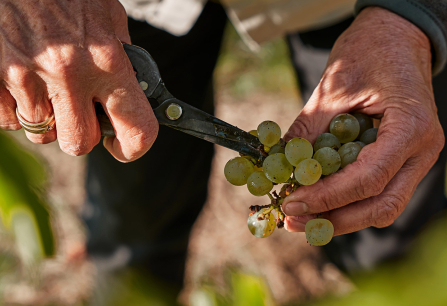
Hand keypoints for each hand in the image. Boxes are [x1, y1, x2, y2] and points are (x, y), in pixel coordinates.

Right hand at [0, 0, 157, 161]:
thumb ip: (122, 55)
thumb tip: (132, 86)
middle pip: (80, 143)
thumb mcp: (107, 15)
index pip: (136, 129)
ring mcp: (28, 78)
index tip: (123, 145)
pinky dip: (18, 108)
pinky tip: (24, 81)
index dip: (133, 148)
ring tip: (48, 87)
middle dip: (83, 132)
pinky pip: (9, 120)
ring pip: (42, 134)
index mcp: (107, 60)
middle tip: (80, 110)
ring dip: (49, 119)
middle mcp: (70, 73)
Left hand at [282, 7, 443, 234]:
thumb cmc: (368, 53)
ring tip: (300, 217)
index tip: (292, 202)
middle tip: (292, 219)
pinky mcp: (402, 159)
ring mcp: (416, 158)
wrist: (396, 36)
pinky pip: (378, 191)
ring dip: (340, 216)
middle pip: (381, 205)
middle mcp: (422, 151)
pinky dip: (347, 201)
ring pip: (382, 205)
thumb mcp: (331, 89)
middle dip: (334, 218)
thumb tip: (276, 167)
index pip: (369, 179)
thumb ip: (308, 132)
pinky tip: (318, 200)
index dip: (328, 196)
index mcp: (411, 128)